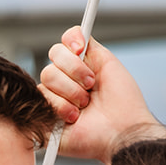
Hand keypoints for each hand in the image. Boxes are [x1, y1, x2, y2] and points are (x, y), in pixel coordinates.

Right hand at [39, 26, 165, 161]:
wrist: (123, 132)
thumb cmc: (124, 105)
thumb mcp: (110, 66)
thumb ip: (91, 47)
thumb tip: (79, 33)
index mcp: (80, 69)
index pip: (64, 44)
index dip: (70, 42)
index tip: (81, 48)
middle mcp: (65, 83)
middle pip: (52, 56)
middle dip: (75, 70)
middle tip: (91, 86)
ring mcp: (54, 100)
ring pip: (47, 76)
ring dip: (71, 91)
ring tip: (85, 106)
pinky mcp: (45, 118)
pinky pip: (41, 98)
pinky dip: (61, 107)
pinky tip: (75, 118)